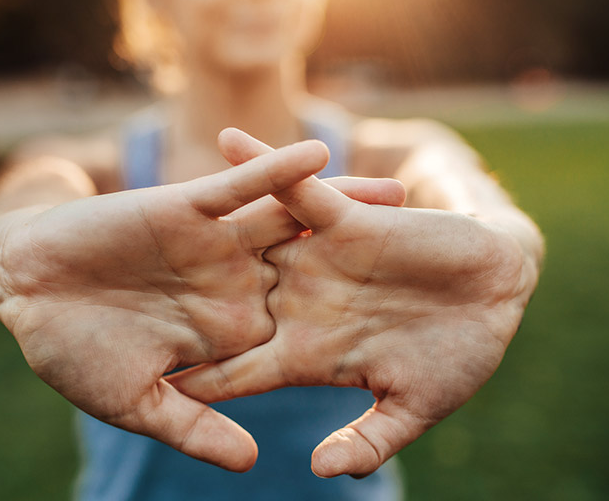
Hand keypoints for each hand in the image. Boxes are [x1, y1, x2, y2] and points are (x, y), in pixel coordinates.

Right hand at [0, 134, 405, 472]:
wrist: (23, 292)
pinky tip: (319, 154)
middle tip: (439, 255)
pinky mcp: (186, 208)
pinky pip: (239, 186)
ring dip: (341, 206)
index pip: (305, 333)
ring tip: (402, 193)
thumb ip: (195, 426)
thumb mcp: (138, 402)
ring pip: (291, 222)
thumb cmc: (72, 353)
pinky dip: (274, 170)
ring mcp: (214, 245)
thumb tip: (255, 459)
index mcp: (229, 333)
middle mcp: (233, 284)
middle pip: (318, 271)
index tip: (415, 336)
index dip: (358, 334)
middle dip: (372, 264)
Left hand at [170, 129, 537, 476]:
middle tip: (108, 299)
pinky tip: (223, 140)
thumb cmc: (460, 355)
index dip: (192, 380)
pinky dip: (264, 164)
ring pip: (244, 241)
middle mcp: (299, 304)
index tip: (141, 386)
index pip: (235, 372)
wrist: (500, 295)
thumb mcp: (414, 407)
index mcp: (307, 354)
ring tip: (135, 206)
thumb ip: (368, 439)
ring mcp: (316, 260)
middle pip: (219, 305)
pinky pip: (295, 188)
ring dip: (197, 227)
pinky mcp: (344, 220)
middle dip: (168, 303)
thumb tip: (316, 471)